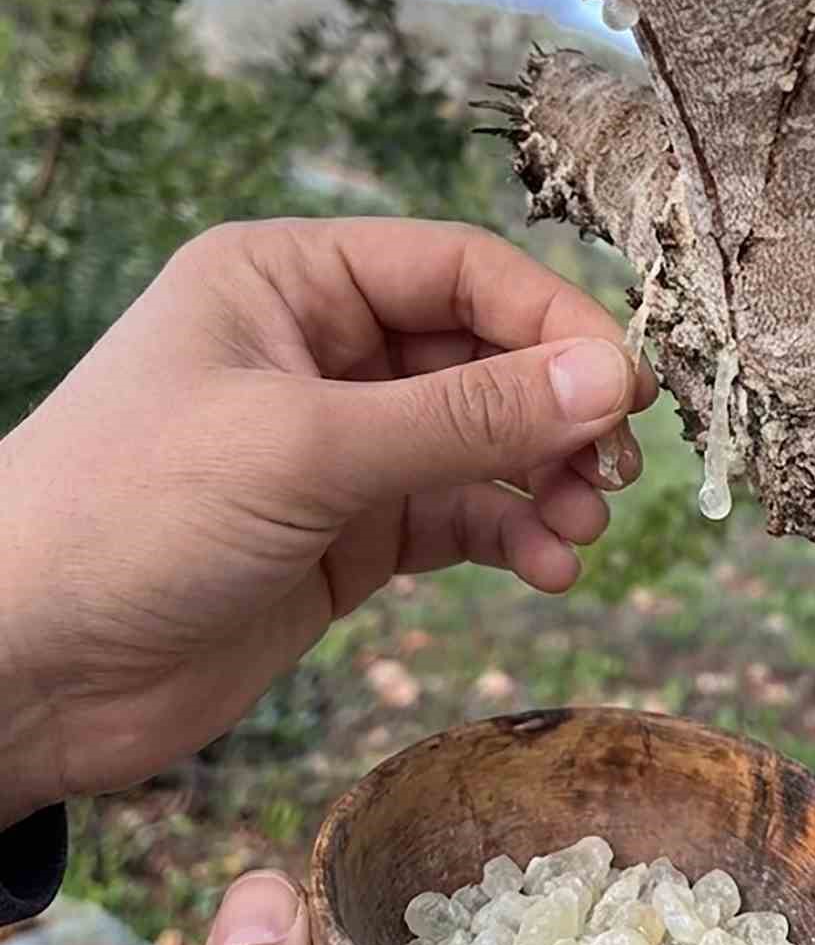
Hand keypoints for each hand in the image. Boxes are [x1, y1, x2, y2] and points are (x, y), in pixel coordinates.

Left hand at [0, 218, 654, 824]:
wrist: (22, 674)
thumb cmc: (131, 517)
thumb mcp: (305, 449)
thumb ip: (465, 416)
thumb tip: (610, 378)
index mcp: (292, 280)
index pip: (459, 270)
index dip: (551, 321)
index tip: (624, 386)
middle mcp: (322, 350)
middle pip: (483, 354)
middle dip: (555, 410)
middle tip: (615, 469)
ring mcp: (338, 445)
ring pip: (482, 439)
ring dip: (544, 477)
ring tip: (582, 526)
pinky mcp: (348, 531)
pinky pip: (459, 514)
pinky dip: (510, 534)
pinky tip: (547, 566)